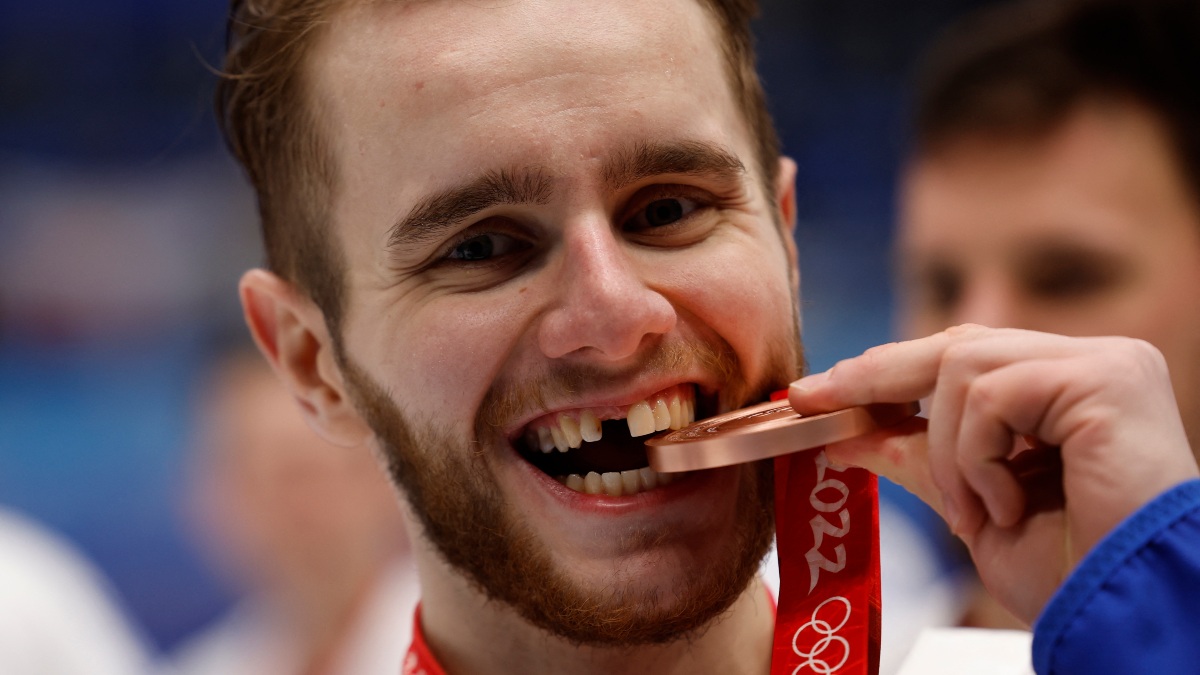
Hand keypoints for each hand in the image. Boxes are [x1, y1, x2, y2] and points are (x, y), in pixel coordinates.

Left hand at [787, 324, 1198, 623]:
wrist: (1127, 613)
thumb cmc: (1072, 570)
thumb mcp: (974, 507)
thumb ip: (921, 460)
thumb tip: (847, 434)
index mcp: (1066, 390)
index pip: (962, 358)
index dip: (886, 373)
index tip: (819, 394)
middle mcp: (1091, 364)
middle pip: (958, 345)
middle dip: (877, 379)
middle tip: (814, 400)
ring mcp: (1104, 365)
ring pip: (964, 369)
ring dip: (949, 453)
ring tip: (975, 514)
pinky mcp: (1107, 378)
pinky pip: (994, 396)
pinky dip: (979, 458)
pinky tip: (1008, 506)